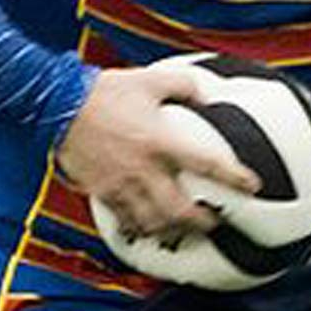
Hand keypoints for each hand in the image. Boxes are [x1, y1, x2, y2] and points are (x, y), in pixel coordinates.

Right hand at [55, 64, 259, 244]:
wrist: (59, 105)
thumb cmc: (104, 91)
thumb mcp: (150, 80)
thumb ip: (183, 86)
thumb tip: (205, 94)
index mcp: (162, 142)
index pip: (208, 165)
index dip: (234, 178)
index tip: (252, 186)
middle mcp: (145, 170)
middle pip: (181, 211)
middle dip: (202, 223)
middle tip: (212, 223)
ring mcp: (123, 185)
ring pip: (154, 223)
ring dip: (172, 231)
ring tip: (181, 231)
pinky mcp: (103, 192)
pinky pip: (125, 220)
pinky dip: (139, 228)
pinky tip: (146, 228)